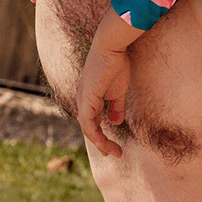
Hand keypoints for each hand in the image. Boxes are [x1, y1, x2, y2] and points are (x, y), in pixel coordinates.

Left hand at [74, 32, 132, 156]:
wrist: (111, 47)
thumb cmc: (116, 64)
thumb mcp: (118, 91)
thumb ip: (116, 107)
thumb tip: (115, 122)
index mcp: (90, 97)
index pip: (93, 122)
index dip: (102, 136)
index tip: (114, 147)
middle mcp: (83, 100)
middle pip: (89, 128)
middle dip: (102, 143)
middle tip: (115, 154)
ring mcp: (83, 99)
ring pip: (88, 129)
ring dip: (100, 142)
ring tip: (113, 153)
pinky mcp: (87, 99)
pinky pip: (88, 123)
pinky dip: (95, 135)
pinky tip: (103, 143)